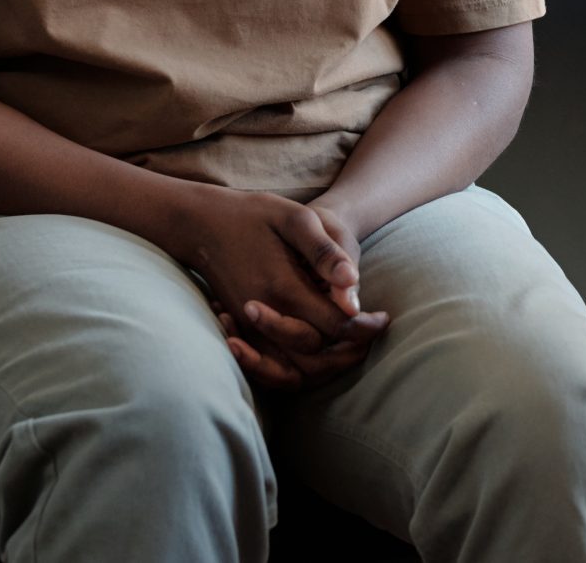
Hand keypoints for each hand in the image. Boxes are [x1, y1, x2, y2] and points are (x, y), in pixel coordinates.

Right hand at [177, 191, 387, 388]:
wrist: (202, 225)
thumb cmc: (254, 215)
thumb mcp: (295, 218)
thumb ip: (324, 251)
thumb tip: (351, 283)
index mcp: (283, 287)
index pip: (333, 325)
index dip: (363, 327)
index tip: (384, 319)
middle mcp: (264, 316)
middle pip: (316, 355)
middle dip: (350, 349)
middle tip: (373, 332)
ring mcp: (249, 328)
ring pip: (293, 370)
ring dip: (327, 365)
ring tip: (354, 346)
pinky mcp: (241, 331)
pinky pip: (272, 367)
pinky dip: (299, 369)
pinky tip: (321, 351)